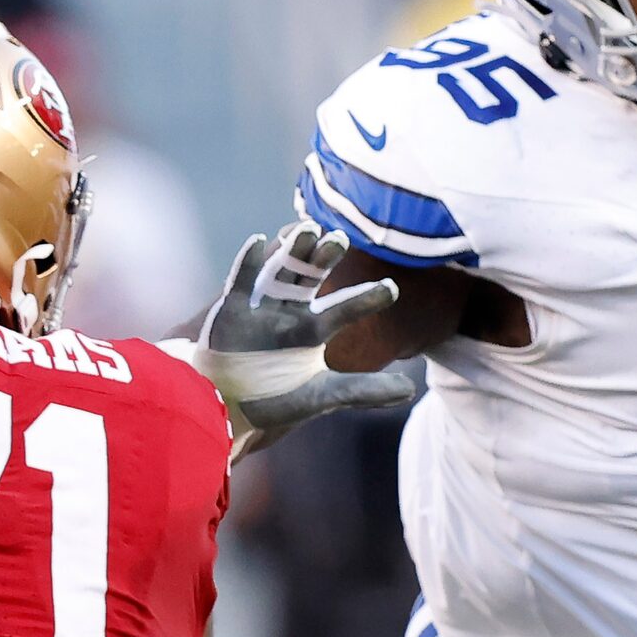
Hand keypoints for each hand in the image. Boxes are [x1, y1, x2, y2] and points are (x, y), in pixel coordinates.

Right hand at [187, 223, 418, 461]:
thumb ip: (364, 391)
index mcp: (312, 329)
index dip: (366, 298)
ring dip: (292, 251)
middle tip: (342, 239)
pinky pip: (239, 282)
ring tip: (308, 229)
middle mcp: (289, 312)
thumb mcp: (323, 396)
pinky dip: (246, 262)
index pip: (344, 308)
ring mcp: (260, 308)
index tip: (392, 288)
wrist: (225, 407)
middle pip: (311, 278)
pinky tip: (257, 240)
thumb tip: (411, 391)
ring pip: (280, 272)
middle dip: (325, 259)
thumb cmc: (273, 400)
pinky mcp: (230, 311)